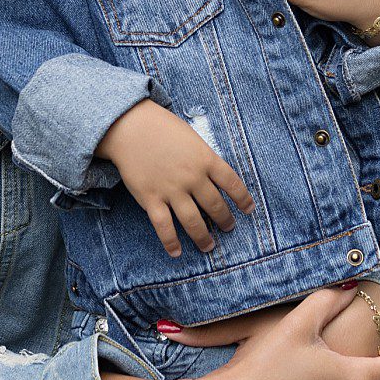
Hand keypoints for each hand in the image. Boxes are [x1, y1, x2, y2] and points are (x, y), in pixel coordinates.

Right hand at [96, 100, 253, 256]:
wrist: (130, 126)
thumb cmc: (161, 128)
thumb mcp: (191, 138)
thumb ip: (203, 158)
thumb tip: (214, 179)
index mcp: (205, 159)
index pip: (232, 183)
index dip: (243, 199)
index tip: (248, 210)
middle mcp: (192, 177)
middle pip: (215, 206)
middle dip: (224, 220)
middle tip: (228, 228)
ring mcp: (172, 189)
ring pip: (193, 221)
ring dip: (203, 237)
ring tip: (208, 246)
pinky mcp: (151, 198)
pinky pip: (164, 226)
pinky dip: (171, 242)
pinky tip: (177, 252)